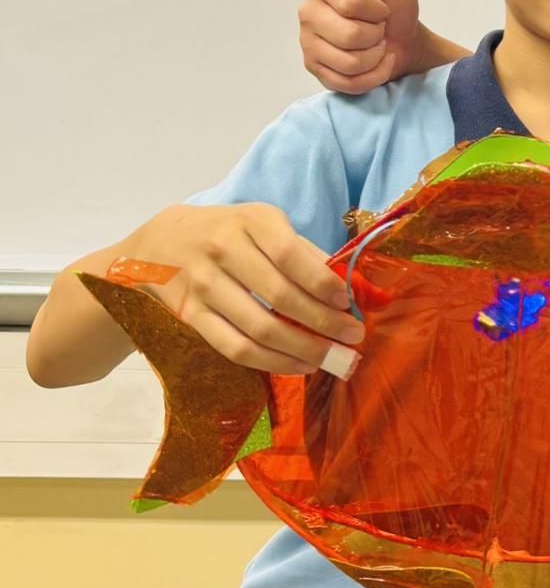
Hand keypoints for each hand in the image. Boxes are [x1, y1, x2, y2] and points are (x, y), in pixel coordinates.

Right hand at [138, 204, 363, 374]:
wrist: (160, 243)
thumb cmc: (227, 232)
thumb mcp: (262, 224)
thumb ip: (301, 250)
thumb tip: (345, 283)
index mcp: (250, 222)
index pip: (292, 256)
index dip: (324, 284)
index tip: (347, 304)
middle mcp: (223, 250)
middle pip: (281, 297)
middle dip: (324, 323)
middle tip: (352, 338)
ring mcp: (203, 285)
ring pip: (260, 329)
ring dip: (303, 349)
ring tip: (331, 358)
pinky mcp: (190, 315)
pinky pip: (236, 348)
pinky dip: (273, 362)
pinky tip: (298, 365)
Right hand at [298, 0, 422, 92]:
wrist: (403, 42)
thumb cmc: (395, 4)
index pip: (353, 5)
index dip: (378, 11)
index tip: (380, 7)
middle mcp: (306, 11)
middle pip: (350, 37)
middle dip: (377, 36)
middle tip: (378, 29)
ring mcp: (307, 42)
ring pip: (349, 62)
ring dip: (376, 58)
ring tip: (376, 46)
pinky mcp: (313, 68)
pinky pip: (346, 82)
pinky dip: (370, 77)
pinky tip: (372, 65)